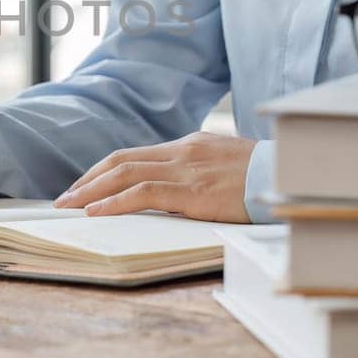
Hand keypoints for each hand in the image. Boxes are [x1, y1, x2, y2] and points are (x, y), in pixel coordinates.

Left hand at [52, 132, 254, 221]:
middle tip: (64, 198)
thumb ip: (200, 172)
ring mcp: (186, 169)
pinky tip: (95, 212)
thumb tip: (179, 190)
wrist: (293, 177)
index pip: (134, 155)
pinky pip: (143, 193)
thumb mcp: (227, 167)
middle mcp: (182, 151)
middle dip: (88, 180)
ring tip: (68, 206)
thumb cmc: (266, 178)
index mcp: (189, 145)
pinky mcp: (193, 191)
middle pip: (121, 160)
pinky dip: (114, 202)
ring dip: (91, 191)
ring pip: (124, 174)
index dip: (103, 170)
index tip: (84, 186)